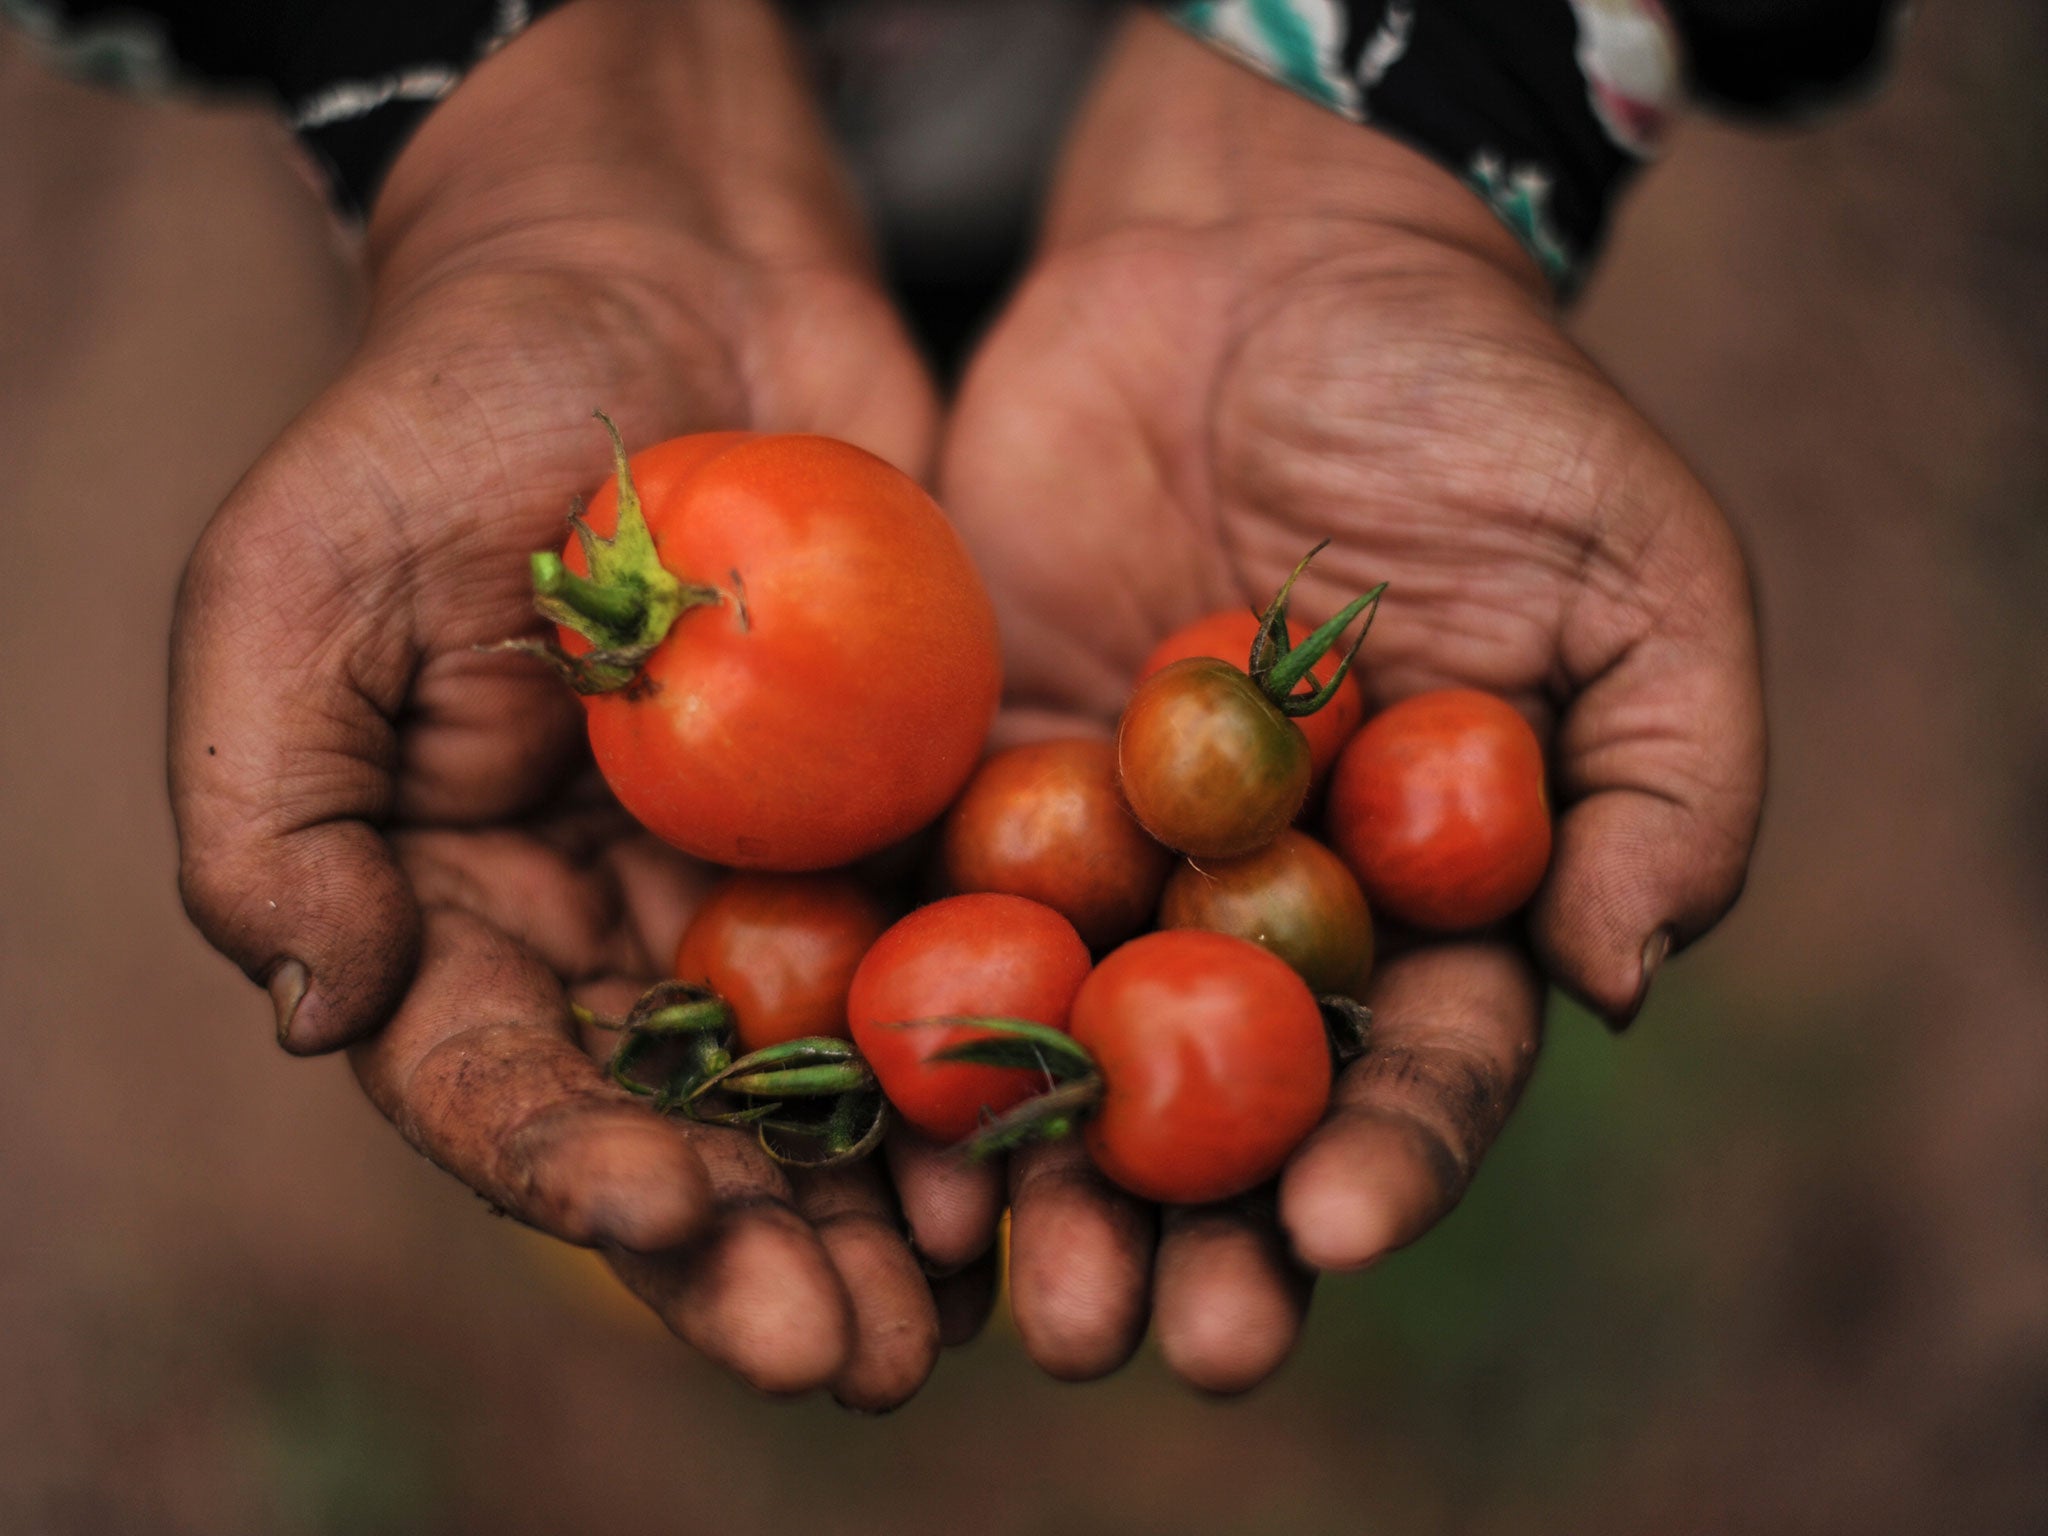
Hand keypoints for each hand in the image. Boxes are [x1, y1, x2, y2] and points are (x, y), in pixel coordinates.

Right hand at [169, 0, 948, 1406]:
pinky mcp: (905, 820)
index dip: (576, 1169)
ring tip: (967, 1313)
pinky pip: (953, 964)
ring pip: (834, 1092)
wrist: (666, 271)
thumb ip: (266, 806)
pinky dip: (998, 1065)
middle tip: (851, 1355)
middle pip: (684, 1129)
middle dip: (761, 1250)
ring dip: (894, 1213)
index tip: (673, 1221)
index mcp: (457, 907)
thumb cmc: (454, 403)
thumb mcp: (301, 582)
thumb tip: (321, 1014)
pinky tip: (1060, 1152)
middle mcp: (617, 929)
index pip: (501, 1083)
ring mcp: (772, 884)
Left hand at [927, 15, 1765, 1391]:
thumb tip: (1618, 981)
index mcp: (1426, 897)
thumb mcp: (1630, 562)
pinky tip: (874, 1135)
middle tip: (1155, 1335)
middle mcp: (1258, 913)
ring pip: (1069, 1059)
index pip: (1422, 1061)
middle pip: (1229, 1109)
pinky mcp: (968, 791)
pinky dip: (901, 1035)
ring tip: (1012, 1290)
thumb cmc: (1470, 405)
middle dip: (1197, 1232)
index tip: (1334, 1228)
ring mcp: (1103, 863)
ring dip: (1041, 1187)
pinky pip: (927, 927)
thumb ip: (1666, 771)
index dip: (1387, 1152)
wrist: (1252, 266)